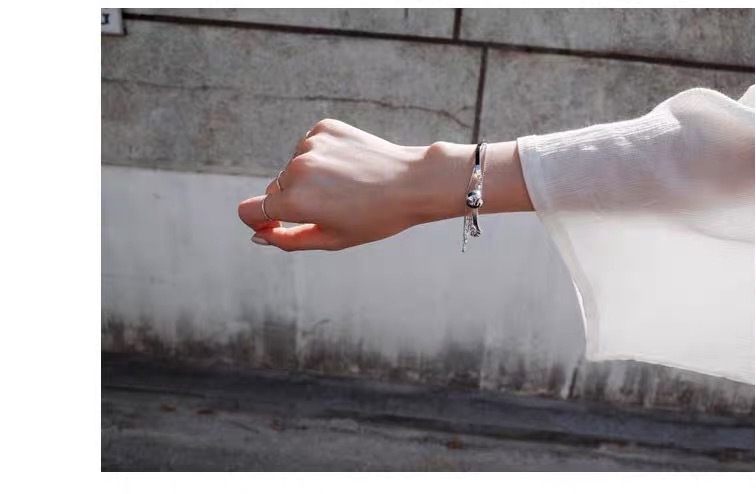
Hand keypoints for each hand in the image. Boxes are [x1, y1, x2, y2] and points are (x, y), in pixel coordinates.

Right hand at [237, 119, 428, 250]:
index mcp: (293, 201)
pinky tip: (348, 167)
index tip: (275, 227)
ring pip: (293, 168)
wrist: (413, 182)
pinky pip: (310, 148)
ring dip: (309, 179)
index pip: (248, 211)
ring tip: (345, 187)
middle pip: (273, 190)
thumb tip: (259, 234)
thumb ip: (287, 241)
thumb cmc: (374, 219)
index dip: (258, 222)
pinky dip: (322, 158)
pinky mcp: (324, 128)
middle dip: (291, 202)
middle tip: (330, 208)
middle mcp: (296, 169)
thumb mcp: (330, 239)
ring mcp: (310, 145)